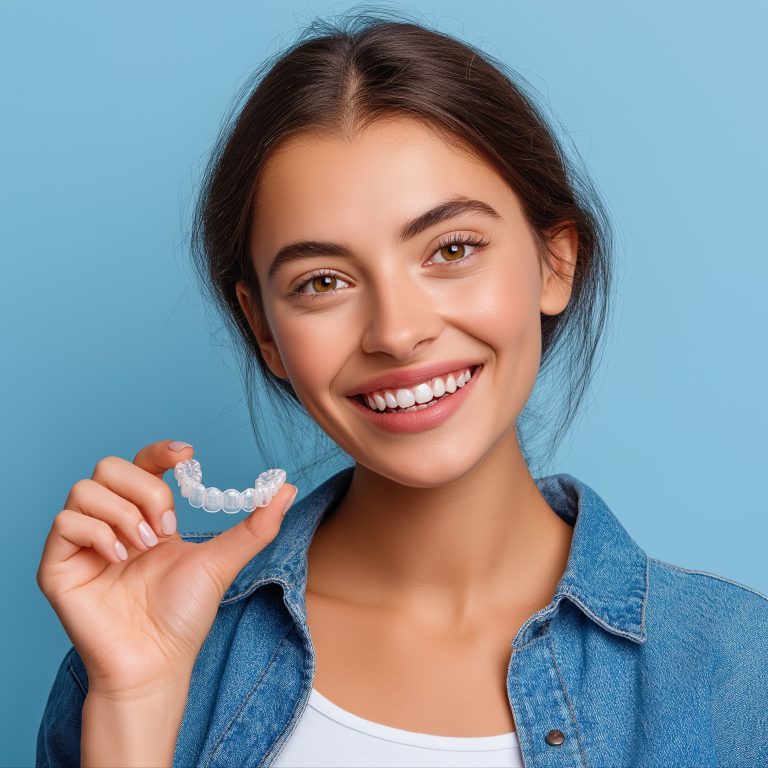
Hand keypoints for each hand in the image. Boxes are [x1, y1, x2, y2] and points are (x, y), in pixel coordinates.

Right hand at [36, 440, 296, 696]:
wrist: (157, 661)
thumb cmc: (184, 614)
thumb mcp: (224, 560)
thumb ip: (256, 525)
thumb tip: (287, 487)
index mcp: (144, 516)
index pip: (141, 463)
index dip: (159, 451)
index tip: (188, 456)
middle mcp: (110, 522)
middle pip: (109, 466)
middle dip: (145, 491)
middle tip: (165, 530)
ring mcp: (82, 543)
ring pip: (85, 488)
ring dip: (123, 513)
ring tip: (143, 547)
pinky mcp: (58, 565)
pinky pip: (65, 522)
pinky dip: (97, 533)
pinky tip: (119, 558)